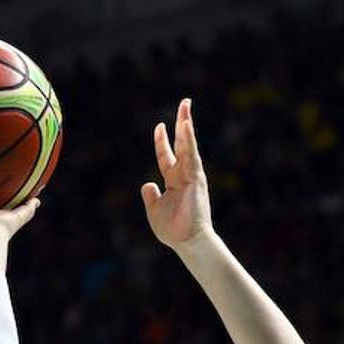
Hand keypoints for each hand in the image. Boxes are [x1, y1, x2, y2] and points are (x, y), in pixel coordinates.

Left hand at [140, 97, 213, 250]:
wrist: (187, 241)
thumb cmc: (173, 229)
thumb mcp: (155, 210)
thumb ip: (151, 196)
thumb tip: (147, 184)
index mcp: (174, 180)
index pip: (166, 156)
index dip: (162, 141)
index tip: (160, 126)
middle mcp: (184, 174)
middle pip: (182, 143)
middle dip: (182, 123)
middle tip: (185, 103)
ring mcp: (191, 174)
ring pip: (187, 145)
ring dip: (186, 124)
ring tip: (185, 106)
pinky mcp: (196, 177)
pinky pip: (191, 155)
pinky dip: (188, 140)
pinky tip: (185, 125)